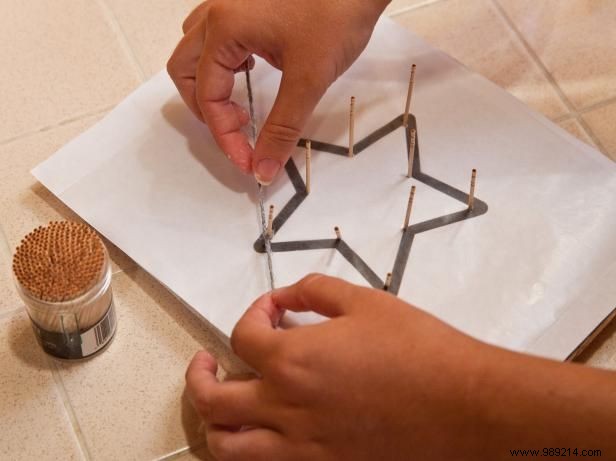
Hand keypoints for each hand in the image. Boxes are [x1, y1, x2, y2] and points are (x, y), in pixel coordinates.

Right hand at [168, 0, 389, 184]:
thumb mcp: (308, 80)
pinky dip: (225, 61)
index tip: (249, 161)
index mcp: (223, 28)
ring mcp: (231, 3)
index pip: (207, 95)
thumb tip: (264, 169)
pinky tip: (251, 70)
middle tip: (236, 131)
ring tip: (240, 104)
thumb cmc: (337, 15)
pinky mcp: (248, 4)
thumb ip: (281, 129)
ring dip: (210, 83)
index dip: (225, 135)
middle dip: (206, 108)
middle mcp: (218, 12)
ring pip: (198, 50)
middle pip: (187, 69)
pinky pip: (218, 35)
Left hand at [186, 275, 615, 459]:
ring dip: (214, 422)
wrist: (463, 405)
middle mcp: (285, 407)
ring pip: (226, 447)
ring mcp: (300, 446)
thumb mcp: (365, 302)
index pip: (243, 335)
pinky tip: (264, 431)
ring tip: (222, 403)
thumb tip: (290, 293)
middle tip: (207, 362)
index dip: (254, 312)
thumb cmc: (419, 352)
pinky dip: (251, 448)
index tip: (272, 307)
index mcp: (292, 360)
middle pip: (211, 400)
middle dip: (199, 375)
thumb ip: (316, 290)